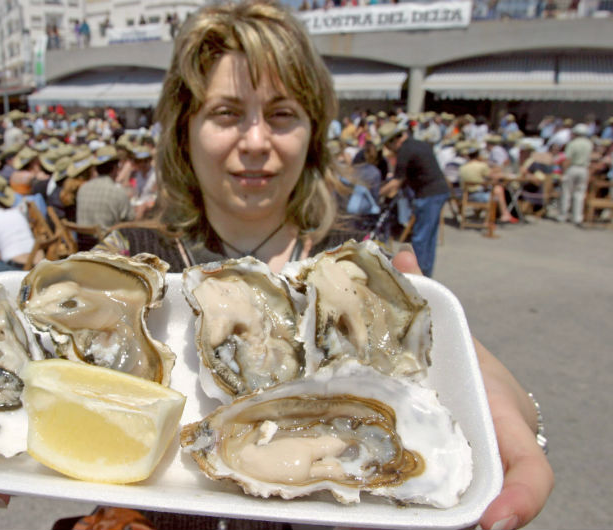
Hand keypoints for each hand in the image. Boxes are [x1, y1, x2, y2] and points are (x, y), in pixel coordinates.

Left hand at [391, 250, 552, 529]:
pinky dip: (396, 512)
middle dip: (455, 523)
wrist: (468, 389)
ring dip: (415, 522)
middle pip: (486, 510)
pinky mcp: (446, 492)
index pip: (531, 475)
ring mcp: (471, 484)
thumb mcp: (453, 335)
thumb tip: (397, 257)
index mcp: (507, 430)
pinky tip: (355, 510)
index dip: (521, 501)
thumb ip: (426, 300)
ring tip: (363, 522)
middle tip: (400, 526)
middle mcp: (492, 466)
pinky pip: (426, 510)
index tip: (493, 522)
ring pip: (452, 515)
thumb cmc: (467, 368)